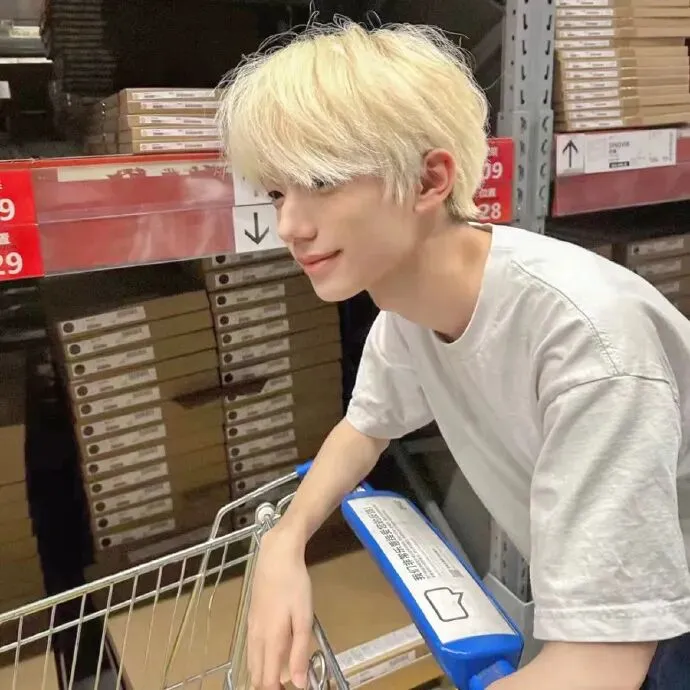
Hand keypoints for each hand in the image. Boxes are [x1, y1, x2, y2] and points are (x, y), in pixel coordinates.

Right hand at [247, 524, 312, 688]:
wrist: (276, 556)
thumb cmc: (294, 585)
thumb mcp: (304, 618)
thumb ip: (300, 652)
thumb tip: (299, 683)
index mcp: (271, 640)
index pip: (267, 681)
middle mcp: (256, 638)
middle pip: (256, 676)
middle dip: (268, 687)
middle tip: (286, 687)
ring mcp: (252, 627)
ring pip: (252, 663)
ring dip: (262, 676)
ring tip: (280, 678)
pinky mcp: (252, 618)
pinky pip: (252, 649)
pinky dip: (259, 661)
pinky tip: (271, 656)